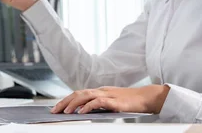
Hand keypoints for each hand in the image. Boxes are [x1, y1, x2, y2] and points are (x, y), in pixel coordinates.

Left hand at [51, 85, 170, 113]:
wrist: (147, 97)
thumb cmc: (130, 101)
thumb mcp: (111, 102)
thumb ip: (99, 104)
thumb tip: (84, 111)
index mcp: (99, 91)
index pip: (78, 93)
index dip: (66, 100)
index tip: (57, 108)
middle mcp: (101, 91)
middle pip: (78, 93)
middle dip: (65, 102)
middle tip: (54, 110)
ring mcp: (108, 95)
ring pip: (86, 96)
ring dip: (73, 104)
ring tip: (65, 112)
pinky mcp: (114, 101)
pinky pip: (98, 102)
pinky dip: (88, 106)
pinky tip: (82, 111)